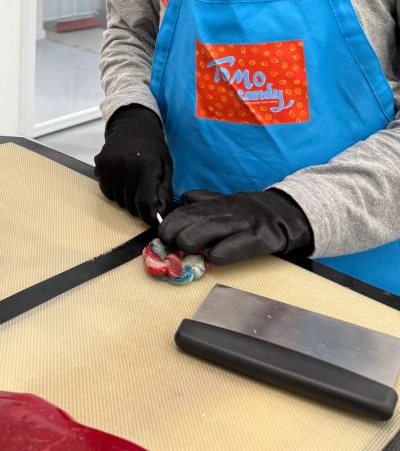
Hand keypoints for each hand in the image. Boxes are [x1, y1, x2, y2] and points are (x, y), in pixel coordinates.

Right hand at [93, 105, 172, 221]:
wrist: (133, 126)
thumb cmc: (152, 148)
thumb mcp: (165, 167)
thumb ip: (164, 192)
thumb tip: (160, 216)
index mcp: (147, 166)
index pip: (145, 202)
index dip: (148, 215)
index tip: (150, 218)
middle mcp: (127, 165)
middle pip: (129, 203)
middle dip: (137, 206)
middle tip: (142, 196)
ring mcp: (111, 165)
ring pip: (117, 199)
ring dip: (125, 199)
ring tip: (132, 185)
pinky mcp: (100, 164)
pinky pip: (106, 190)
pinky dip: (114, 191)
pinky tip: (121, 180)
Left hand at [159, 188, 313, 264]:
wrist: (295, 214)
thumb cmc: (257, 213)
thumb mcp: (230, 204)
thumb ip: (208, 202)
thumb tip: (183, 199)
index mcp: (223, 203)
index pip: (194, 207)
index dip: (175, 218)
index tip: (161, 229)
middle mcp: (233, 210)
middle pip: (204, 216)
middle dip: (182, 225)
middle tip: (166, 238)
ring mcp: (250, 222)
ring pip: (221, 227)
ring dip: (199, 235)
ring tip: (183, 244)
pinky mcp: (267, 237)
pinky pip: (247, 243)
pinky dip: (231, 249)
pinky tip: (216, 256)